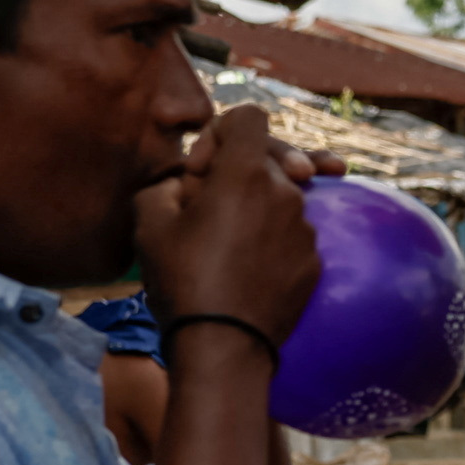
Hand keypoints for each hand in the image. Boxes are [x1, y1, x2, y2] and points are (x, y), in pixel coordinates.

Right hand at [136, 100, 317, 346]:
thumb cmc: (181, 280)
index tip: (199, 174)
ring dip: (254, 208)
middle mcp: (287, 192)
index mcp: (245, 172)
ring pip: (280, 197)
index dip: (218, 134)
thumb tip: (185, 183)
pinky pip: (292, 234)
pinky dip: (271, 240)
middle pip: (267, 158)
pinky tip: (245, 270)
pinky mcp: (315, 260)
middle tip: (206, 210)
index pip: (248, 116)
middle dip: (235, 173)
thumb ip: (166, 183)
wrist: (223, 348)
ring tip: (223, 245)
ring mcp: (307, 227)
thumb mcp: (149, 222)